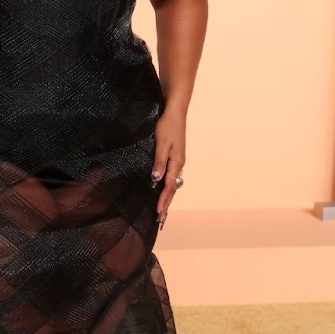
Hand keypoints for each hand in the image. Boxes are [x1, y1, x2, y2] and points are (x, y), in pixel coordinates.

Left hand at [151, 104, 186, 229]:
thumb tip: (156, 179)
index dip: (163, 201)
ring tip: (162, 213)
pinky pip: (171, 178)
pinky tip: (163, 193)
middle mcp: (178, 165)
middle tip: (161, 221)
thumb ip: (159, 161)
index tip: (158, 213)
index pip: (169, 186)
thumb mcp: (161, 143)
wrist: (175, 111)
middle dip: (166, 206)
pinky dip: (167, 189)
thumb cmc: (167, 125)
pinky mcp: (174, 159)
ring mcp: (177, 162)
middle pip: (172, 189)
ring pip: (172, 185)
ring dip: (167, 199)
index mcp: (176, 163)